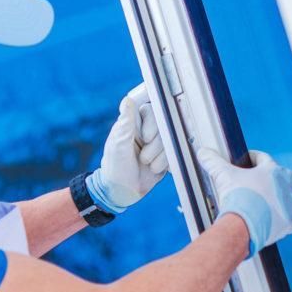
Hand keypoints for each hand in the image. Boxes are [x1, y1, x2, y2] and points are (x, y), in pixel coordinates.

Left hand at [86, 84, 168, 213]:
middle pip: (165, 126)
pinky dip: (166, 163)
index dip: (152, 124)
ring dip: (159, 157)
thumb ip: (126, 122)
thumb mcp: (118, 144)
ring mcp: (159, 143)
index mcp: (135, 123)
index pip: (151, 111)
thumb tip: (128, 100)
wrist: (123, 191)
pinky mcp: (166, 155)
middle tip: (142, 157)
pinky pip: (176, 153)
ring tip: (146, 164)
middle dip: (155, 146)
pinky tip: (155, 169)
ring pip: (171, 141)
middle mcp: (148, 130)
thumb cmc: (115, 166)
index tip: (145, 138)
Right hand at [197, 148, 291, 257]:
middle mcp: (286, 187)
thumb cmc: (238, 199)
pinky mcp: (289, 224)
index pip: (264, 158)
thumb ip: (213, 162)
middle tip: (260, 181)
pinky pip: (289, 219)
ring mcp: (290, 206)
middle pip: (285, 176)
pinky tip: (272, 220)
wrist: (244, 226)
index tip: (247, 160)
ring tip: (271, 201)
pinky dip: (282, 219)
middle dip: (274, 177)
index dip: (254, 158)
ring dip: (283, 198)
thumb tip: (204, 152)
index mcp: (272, 171)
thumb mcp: (223, 176)